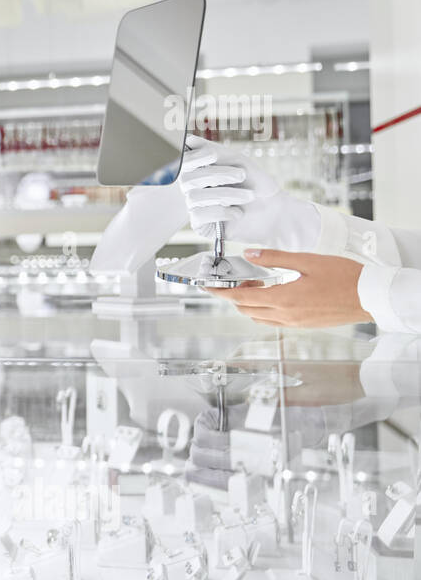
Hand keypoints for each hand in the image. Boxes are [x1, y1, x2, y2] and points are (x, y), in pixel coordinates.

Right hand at [177, 134, 319, 248]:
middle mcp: (193, 188)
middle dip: (217, 175)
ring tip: (248, 196)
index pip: (183, 162)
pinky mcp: (200, 225)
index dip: (193, 157)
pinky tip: (237, 213)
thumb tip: (189, 139)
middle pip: (187, 178)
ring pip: (195, 197)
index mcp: (200, 171)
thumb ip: (213, 150)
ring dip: (226, 194)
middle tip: (241, 176)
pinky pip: (199, 215)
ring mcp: (195, 207)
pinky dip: (221, 212)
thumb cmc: (257, 185)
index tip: (213, 155)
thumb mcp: (238, 162)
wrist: (274, 212)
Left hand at [207, 248, 370, 326]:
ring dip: (251, 303)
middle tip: (241, 277)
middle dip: (235, 295)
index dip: (221, 292)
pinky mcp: (304, 325)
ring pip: (259, 317)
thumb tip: (250, 253)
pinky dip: (265, 309)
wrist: (371, 296)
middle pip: (246, 309)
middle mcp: (286, 315)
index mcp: (284, 299)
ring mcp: (295, 323)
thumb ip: (275, 258)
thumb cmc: (345, 277)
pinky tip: (275, 294)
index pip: (241, 297)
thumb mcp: (307, 261)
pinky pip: (275, 321)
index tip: (209, 286)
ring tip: (259, 283)